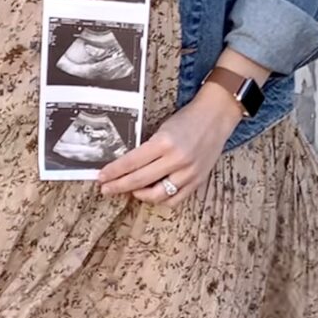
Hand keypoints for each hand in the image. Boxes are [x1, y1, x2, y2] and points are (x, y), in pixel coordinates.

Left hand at [96, 86, 244, 205]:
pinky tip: (152, 194)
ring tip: (131, 191)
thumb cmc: (188, 118)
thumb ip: (148, 148)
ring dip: (139, 195)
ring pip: (157, 195)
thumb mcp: (163, 128)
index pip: (132, 162)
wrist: (216, 117)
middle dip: (119, 186)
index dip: (114, 172)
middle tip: (106, 189)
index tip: (101, 177)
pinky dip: (161, 200)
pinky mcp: (197, 180)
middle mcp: (177, 159)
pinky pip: (175, 199)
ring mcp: (188, 172)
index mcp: (164, 142)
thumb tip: (126, 166)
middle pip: (140, 181)